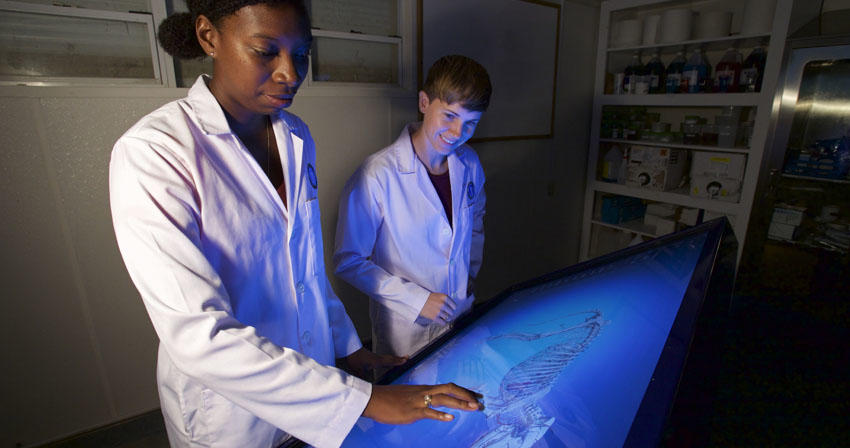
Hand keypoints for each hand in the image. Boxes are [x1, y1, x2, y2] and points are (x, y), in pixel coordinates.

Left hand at [338, 348, 406, 380]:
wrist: (349, 349)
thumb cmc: (354, 358)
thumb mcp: (358, 370)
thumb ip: (363, 378)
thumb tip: (367, 386)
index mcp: (376, 361)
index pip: (389, 361)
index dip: (398, 361)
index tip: (406, 360)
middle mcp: (377, 358)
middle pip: (390, 358)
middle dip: (399, 359)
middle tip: (408, 357)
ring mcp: (375, 357)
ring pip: (387, 358)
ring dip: (395, 358)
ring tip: (401, 359)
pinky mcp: (371, 357)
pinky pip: (383, 358)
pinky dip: (388, 359)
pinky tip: (387, 362)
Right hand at [363, 383, 482, 423]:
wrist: (373, 399)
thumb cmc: (389, 399)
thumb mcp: (408, 396)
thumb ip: (420, 400)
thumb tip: (428, 407)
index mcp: (424, 389)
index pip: (448, 387)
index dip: (462, 391)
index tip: (474, 396)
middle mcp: (424, 392)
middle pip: (450, 389)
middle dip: (466, 396)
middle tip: (479, 401)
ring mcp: (418, 401)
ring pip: (443, 399)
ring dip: (460, 403)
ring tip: (473, 407)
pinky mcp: (412, 411)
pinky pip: (428, 412)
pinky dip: (440, 415)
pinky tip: (450, 418)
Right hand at [419, 293, 455, 325]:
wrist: (418, 301)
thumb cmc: (427, 298)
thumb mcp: (437, 295)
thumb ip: (444, 300)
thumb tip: (451, 307)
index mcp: (444, 297)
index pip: (454, 305)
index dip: (453, 308)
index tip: (452, 309)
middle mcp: (442, 304)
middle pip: (451, 312)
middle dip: (449, 313)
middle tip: (447, 313)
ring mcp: (438, 311)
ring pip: (448, 318)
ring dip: (447, 318)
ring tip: (444, 317)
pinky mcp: (434, 317)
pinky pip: (443, 322)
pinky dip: (443, 322)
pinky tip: (442, 321)